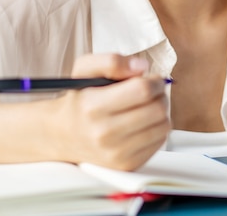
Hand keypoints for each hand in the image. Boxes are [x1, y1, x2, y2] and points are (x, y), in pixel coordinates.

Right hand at [48, 54, 169, 169]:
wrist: (63, 135)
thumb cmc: (79, 99)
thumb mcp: (84, 69)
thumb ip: (112, 61)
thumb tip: (142, 67)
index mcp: (93, 107)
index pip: (142, 90)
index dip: (154, 81)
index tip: (152, 79)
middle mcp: (104, 134)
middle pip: (157, 109)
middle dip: (160, 95)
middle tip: (152, 92)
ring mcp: (117, 153)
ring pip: (163, 126)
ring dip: (161, 112)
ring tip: (147, 107)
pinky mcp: (127, 165)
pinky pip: (160, 142)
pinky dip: (157, 129)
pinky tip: (143, 123)